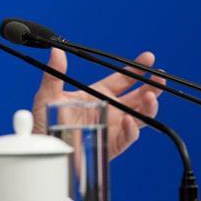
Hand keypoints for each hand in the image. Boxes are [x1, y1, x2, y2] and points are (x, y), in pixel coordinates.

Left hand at [31, 48, 164, 159]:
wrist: (42, 148)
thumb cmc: (43, 123)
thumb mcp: (48, 96)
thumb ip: (54, 74)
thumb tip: (56, 51)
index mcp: (96, 95)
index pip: (122, 79)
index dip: (136, 70)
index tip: (148, 59)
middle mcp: (108, 110)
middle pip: (137, 97)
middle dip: (150, 87)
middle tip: (159, 79)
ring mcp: (112, 127)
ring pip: (139, 117)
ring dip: (148, 107)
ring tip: (151, 97)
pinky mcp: (110, 145)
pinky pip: (127, 137)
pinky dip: (131, 129)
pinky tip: (129, 120)